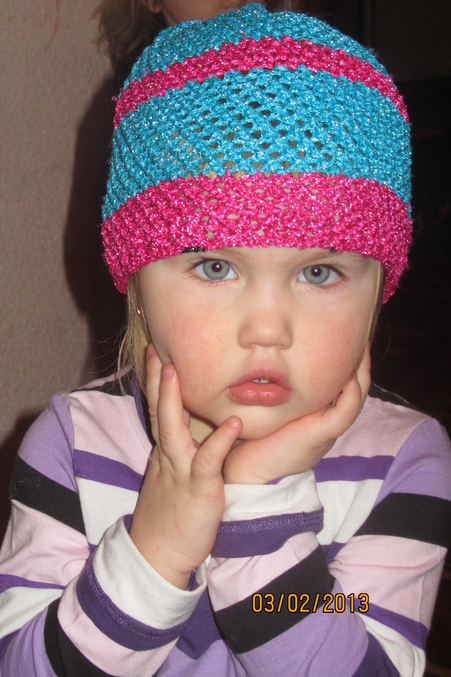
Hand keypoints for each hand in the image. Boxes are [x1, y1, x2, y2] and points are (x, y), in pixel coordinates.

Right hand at [129, 345, 241, 588]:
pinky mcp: (198, 488)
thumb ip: (180, 450)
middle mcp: (169, 454)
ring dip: (172, 400)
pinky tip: (234, 422)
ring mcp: (180, 470)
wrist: (159, 554)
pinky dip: (219, 441)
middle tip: (156, 347)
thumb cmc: (171, 513)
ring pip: (172, 429)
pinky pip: (208, 461)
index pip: (159, 409)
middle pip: (158, 410)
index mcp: (166, 450)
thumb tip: (189, 430)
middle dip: (155, 378)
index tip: (157, 352)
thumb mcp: (172, 475)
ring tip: (174, 370)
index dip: (156, 381)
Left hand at [223, 344, 370, 483]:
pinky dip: (350, 395)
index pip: (342, 386)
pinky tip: (349, 377)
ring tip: (361, 350)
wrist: (249, 474)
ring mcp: (327, 430)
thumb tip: (269, 364)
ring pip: (356, 399)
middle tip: (362, 337)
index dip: (347, 364)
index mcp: (318, 416)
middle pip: (355, 389)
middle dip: (360, 363)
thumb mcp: (272, 409)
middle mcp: (327, 422)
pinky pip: (344, 413)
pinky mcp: (321, 436)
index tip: (346, 338)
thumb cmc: (254, 440)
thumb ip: (278, 391)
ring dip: (361, 374)